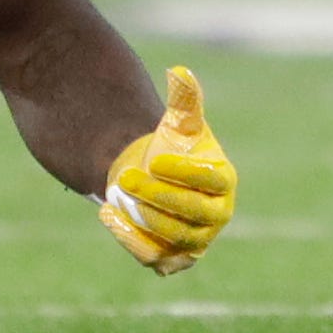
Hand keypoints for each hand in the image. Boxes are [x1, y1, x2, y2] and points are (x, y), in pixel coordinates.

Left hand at [97, 66, 234, 274]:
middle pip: (193, 213)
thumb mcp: (178, 122)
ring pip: (173, 236)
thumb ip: (184, 98)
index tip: (155, 158)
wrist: (152, 180)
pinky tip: (108, 214)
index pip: (212, 182)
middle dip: (158, 195)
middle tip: (125, 176)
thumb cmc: (170, 147)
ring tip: (117, 193)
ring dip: (144, 217)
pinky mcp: (170, 259)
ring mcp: (195, 241)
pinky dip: (130, 239)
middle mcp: (216, 216)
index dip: (185, 172)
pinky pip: (153, 256)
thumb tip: (179, 72)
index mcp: (224, 182)